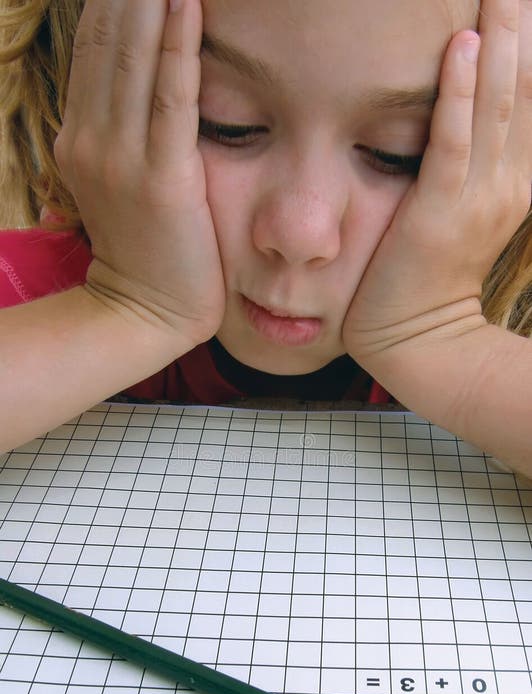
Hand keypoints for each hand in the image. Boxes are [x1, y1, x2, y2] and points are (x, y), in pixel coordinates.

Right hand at [54, 0, 225, 347]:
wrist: (144, 312)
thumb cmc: (146, 250)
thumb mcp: (118, 183)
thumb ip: (124, 134)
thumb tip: (148, 88)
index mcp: (79, 135)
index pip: (94, 46)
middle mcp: (90, 138)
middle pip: (108, 38)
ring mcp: (121, 158)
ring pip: (134, 58)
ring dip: (152, 0)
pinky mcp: (162, 179)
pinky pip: (170, 97)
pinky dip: (179, 45)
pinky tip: (187, 1)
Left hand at [342, 0, 530, 371]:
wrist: (415, 337)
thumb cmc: (424, 274)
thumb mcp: (460, 209)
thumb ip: (466, 162)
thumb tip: (459, 112)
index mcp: (515, 179)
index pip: (528, 96)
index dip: (527, 44)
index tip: (518, 2)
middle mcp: (508, 181)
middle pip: (522, 88)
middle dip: (520, 25)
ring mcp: (478, 196)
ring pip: (495, 105)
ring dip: (500, 40)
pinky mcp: (439, 211)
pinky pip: (452, 142)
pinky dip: (456, 94)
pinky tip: (460, 48)